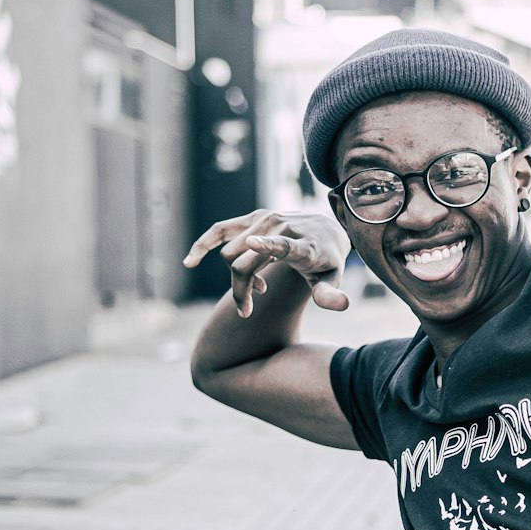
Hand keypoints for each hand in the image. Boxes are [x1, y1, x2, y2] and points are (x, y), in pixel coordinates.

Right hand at [184, 208, 349, 317]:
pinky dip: (203, 245)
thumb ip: (331, 294)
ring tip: (256, 289)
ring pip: (230, 254)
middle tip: (247, 310)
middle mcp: (281, 227)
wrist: (325, 228)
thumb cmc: (328, 260)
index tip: (253, 244)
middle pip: (244, 263)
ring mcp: (264, 220)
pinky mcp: (251, 218)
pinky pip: (219, 231)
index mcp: (303, 245)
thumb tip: (341, 305)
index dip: (269, 246)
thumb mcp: (334, 279)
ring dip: (235, 278)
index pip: (285, 244)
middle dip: (240, 290)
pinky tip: (189, 262)